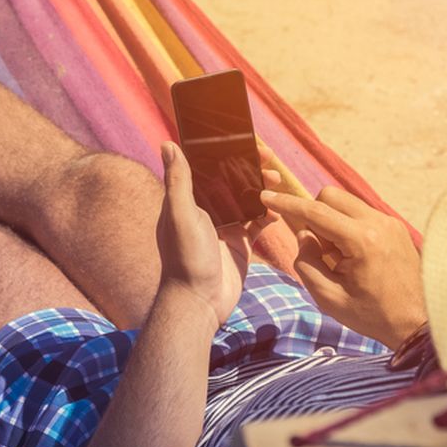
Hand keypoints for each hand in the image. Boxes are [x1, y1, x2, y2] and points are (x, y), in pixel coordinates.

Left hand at [156, 142, 273, 324]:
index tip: (246, 143)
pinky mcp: (238, 244)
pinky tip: (279, 212)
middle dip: (250, 170)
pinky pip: (257, 224)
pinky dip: (268, 216)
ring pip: (246, 200)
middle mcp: (204, 211)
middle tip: (270, 162)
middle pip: (230, 182)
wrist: (199, 303)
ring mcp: (223, 227)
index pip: (207, 168)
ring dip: (262, 190)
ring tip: (277, 182)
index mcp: (187, 200)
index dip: (226, 153)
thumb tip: (167, 143)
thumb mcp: (181, 215)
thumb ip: (178, 181)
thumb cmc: (185, 260)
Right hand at [260, 186, 425, 348]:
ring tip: (338, 257)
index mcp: (362, 240)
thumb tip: (304, 235)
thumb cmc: (373, 315)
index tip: (265, 195)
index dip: (287, 203)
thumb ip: (307, 262)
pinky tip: (352, 256)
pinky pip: (360, 213)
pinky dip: (347, 226)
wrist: (417, 323)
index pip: (316, 212)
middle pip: (330, 196)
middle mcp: (379, 223)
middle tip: (319, 250)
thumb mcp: (328, 297)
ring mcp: (390, 222)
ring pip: (346, 202)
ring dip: (331, 221)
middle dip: (314, 215)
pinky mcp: (395, 227)